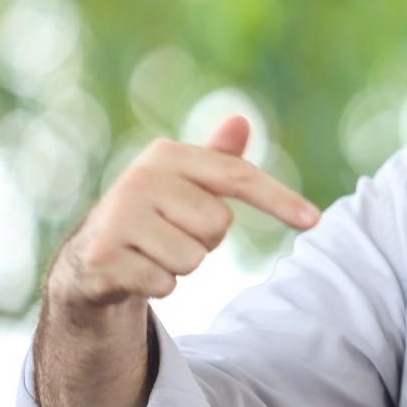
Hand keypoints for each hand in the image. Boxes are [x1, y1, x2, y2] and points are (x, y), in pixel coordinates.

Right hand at [47, 115, 320, 311]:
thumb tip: (241, 119)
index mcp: (168, 156)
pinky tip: (135, 270)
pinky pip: (166, 285)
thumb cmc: (155, 212)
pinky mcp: (103, 256)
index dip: (279, 199)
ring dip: (180, 265)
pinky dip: (159, 286)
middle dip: (205, 239)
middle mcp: (140, 179)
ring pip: (193, 259)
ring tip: (153, 250)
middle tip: (173, 232)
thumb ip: (220, 158)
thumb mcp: (187, 182)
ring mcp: (118, 217)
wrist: (91, 254)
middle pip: (218, 225)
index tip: (315, 220)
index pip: (238, 177)